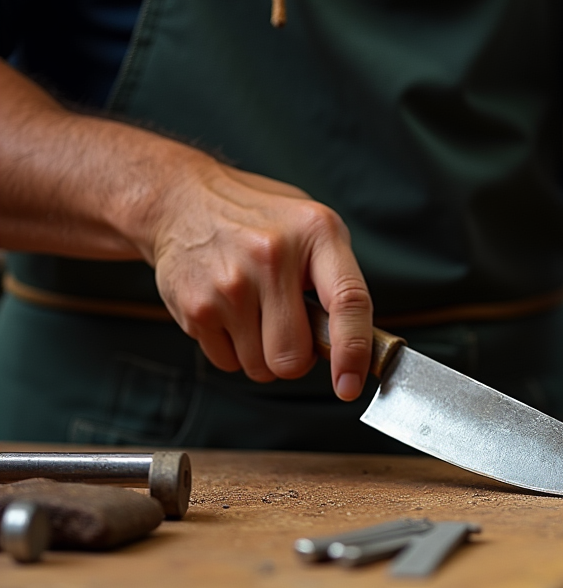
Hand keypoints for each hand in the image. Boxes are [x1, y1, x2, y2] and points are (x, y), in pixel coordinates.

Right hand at [144, 156, 372, 399]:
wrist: (182, 202)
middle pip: (293, 357)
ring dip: (263, 355)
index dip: (354, 351)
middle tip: (289, 328)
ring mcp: (229, 284)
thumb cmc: (259, 220)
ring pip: (260, 368)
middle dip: (297, 358)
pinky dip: (234, 351)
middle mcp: (271, 256)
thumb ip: (337, 281)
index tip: (350, 385)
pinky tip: (229, 313)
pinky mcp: (195, 307)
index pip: (349, 301)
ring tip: (255, 312)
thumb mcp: (312, 228)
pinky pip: (228, 363)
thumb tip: (354, 348)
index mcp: (316, 233)